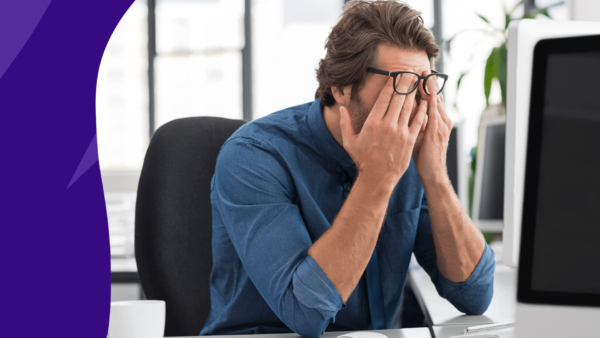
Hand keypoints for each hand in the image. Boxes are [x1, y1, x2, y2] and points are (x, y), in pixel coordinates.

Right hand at [340, 76, 427, 189]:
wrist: (377, 177)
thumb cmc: (363, 160)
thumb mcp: (349, 141)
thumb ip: (345, 123)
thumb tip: (341, 109)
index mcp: (372, 122)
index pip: (384, 98)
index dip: (391, 85)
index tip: (395, 75)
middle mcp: (387, 124)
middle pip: (398, 98)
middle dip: (405, 83)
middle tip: (410, 72)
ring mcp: (400, 132)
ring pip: (409, 107)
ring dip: (414, 93)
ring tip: (418, 82)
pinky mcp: (409, 140)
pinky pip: (418, 121)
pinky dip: (422, 110)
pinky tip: (425, 101)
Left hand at [413, 71, 452, 185]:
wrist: (433, 174)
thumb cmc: (425, 157)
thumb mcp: (422, 136)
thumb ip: (418, 122)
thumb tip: (408, 112)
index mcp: (439, 121)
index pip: (432, 98)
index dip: (426, 86)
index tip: (419, 73)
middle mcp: (442, 121)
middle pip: (435, 96)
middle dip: (428, 82)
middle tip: (421, 67)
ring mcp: (440, 126)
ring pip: (435, 102)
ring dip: (429, 88)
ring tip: (424, 74)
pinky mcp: (436, 133)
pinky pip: (433, 115)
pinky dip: (430, 103)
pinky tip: (426, 94)